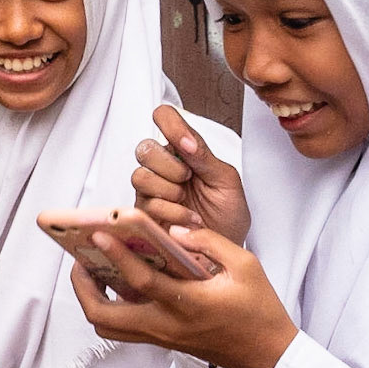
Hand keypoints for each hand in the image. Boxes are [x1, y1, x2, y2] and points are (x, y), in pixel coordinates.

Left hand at [70, 225, 297, 367]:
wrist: (267, 352)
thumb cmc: (259, 309)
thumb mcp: (245, 266)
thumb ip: (209, 242)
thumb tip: (174, 231)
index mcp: (189, 304)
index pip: (142, 281)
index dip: (117, 256)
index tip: (99, 233)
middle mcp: (167, 325)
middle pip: (105, 317)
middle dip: (83, 288)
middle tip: (82, 259)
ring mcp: (162, 337)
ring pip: (108, 328)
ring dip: (91, 300)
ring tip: (91, 271)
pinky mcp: (163, 341)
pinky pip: (123, 328)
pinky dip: (110, 307)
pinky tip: (116, 283)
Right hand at [134, 106, 251, 244]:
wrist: (225, 248)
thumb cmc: (228, 213)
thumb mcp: (225, 180)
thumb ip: (204, 156)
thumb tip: (186, 139)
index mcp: (184, 150)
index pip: (165, 119)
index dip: (168, 123)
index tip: (186, 144)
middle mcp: (164, 167)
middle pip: (145, 149)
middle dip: (169, 166)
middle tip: (188, 179)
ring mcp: (152, 191)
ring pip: (140, 177)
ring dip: (168, 190)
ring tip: (188, 202)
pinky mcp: (146, 214)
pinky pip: (147, 205)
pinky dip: (172, 212)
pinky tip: (188, 219)